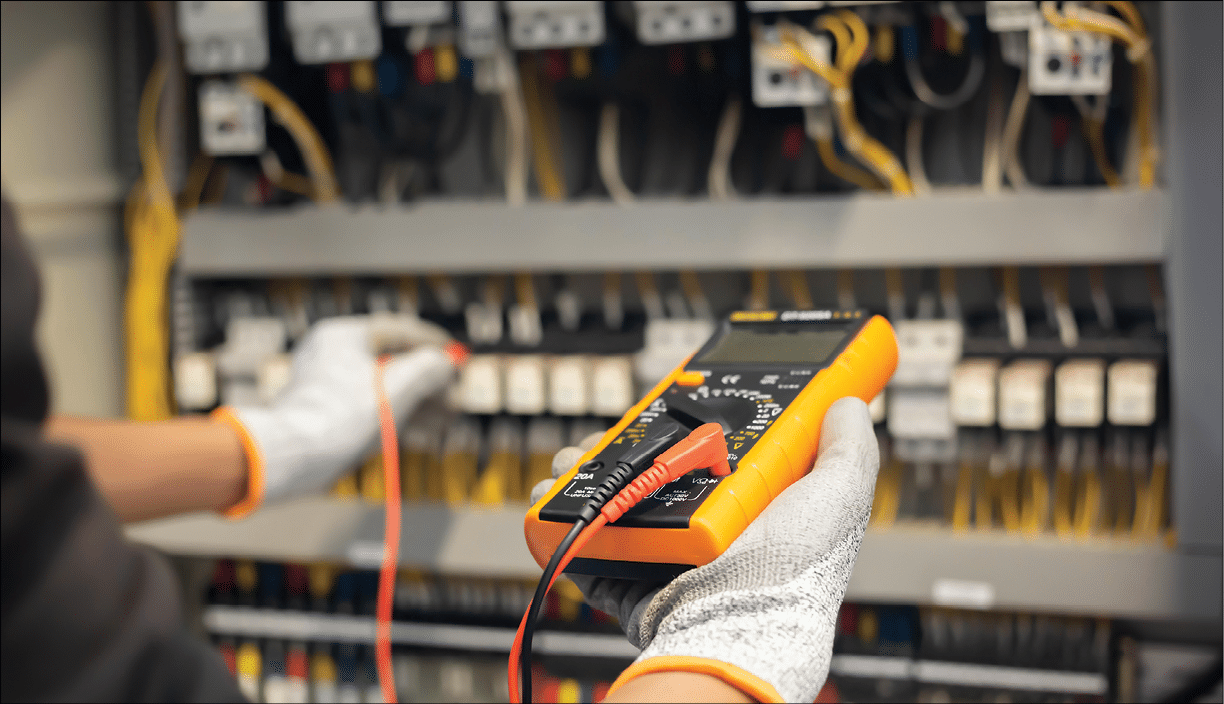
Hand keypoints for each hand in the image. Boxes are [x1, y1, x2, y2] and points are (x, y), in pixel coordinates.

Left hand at [218, 315, 461, 512]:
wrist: (291, 458)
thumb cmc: (339, 418)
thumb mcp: (396, 388)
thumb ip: (428, 369)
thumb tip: (444, 363)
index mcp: (342, 336)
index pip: (398, 330)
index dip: (433, 344)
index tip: (456, 356)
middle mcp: (331, 355)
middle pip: (391, 361)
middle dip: (428, 381)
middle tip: (455, 394)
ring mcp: (326, 384)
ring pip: (382, 388)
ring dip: (418, 402)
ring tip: (447, 417)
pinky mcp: (325, 413)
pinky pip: (368, 406)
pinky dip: (396, 415)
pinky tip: (423, 430)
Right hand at [532, 397, 878, 702]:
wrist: (739, 623)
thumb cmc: (793, 571)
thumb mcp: (838, 499)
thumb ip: (848, 450)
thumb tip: (848, 404)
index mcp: (745, 509)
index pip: (708, 456)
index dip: (685, 428)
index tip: (664, 405)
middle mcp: (702, 532)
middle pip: (651, 475)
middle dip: (619, 449)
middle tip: (605, 433)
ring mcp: (664, 557)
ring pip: (613, 505)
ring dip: (583, 479)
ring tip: (570, 461)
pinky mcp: (632, 581)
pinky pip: (589, 549)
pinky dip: (562, 528)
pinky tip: (552, 501)